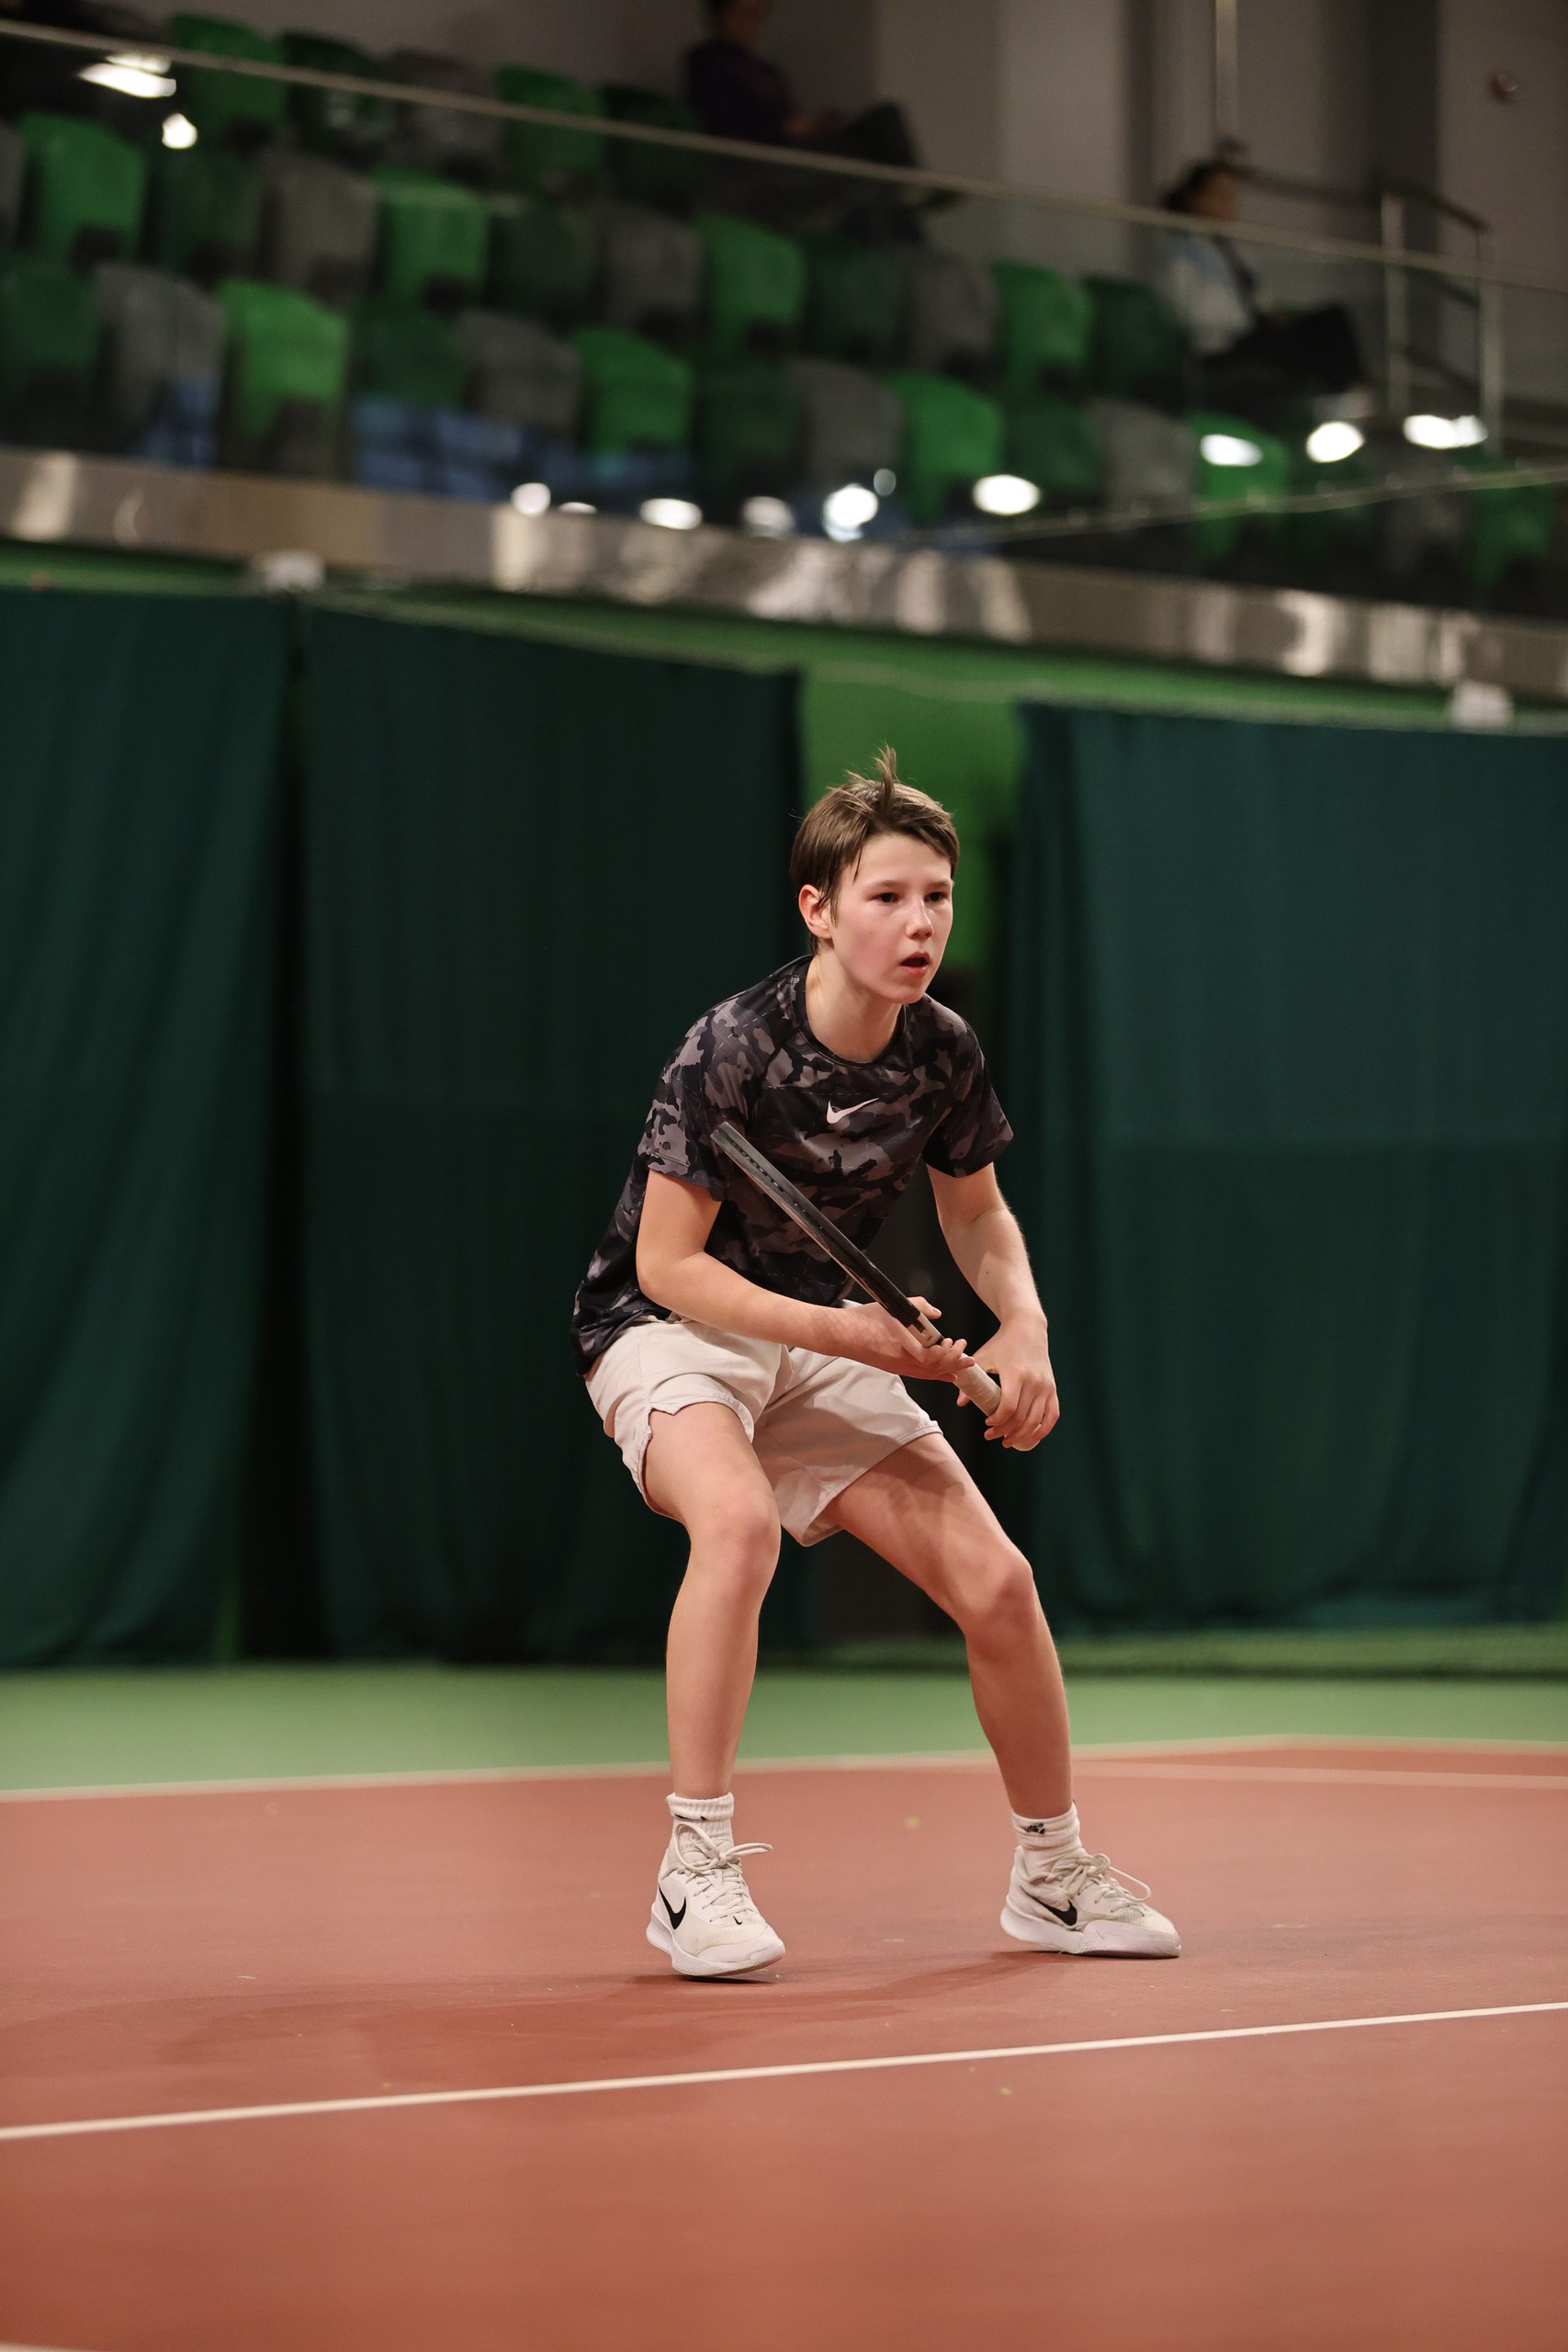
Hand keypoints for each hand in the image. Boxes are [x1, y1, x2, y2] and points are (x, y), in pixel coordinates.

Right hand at [834, 1296, 974, 1384]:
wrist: (842, 1334)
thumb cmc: (864, 1320)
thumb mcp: (895, 1306)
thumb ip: (919, 1307)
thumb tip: (935, 1313)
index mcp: (903, 1345)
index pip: (933, 1357)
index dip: (949, 1353)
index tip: (956, 1343)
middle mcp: (902, 1360)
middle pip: (935, 1369)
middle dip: (954, 1363)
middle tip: (968, 1357)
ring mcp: (897, 1367)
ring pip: (928, 1375)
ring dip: (946, 1371)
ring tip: (960, 1368)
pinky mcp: (893, 1368)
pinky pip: (918, 1375)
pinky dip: (934, 1375)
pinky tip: (943, 1375)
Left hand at [957, 1313, 1058, 1448]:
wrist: (1027, 1328)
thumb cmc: (1002, 1344)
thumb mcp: (984, 1357)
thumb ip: (972, 1379)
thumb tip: (960, 1402)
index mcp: (1016, 1374)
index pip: (1009, 1407)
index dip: (998, 1420)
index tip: (987, 1423)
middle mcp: (1034, 1381)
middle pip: (1021, 1417)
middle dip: (1005, 1431)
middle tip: (991, 1435)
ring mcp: (1045, 1386)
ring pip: (1036, 1420)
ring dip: (1021, 1435)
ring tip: (1008, 1441)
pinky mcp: (1052, 1388)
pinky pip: (1052, 1415)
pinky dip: (1043, 1429)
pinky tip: (1032, 1437)